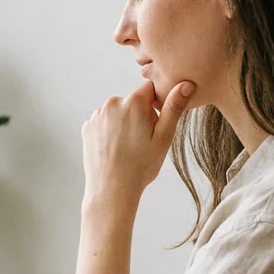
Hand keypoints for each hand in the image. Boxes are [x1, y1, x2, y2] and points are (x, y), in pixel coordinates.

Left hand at [82, 80, 195, 207]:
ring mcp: (97, 115)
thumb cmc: (141, 166)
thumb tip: (186, 83)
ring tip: (127, 147)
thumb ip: (174, 107)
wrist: (111, 189)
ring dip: (124, 122)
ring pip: (118, 112)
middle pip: (133, 101)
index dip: (156, 106)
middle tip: (142, 140)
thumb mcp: (164, 137)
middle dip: (139, 115)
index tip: (154, 124)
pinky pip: (104, 122)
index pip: (150, 89)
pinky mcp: (87, 127)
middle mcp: (112, 103)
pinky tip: (114, 149)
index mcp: (133, 102)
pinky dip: (109, 131)